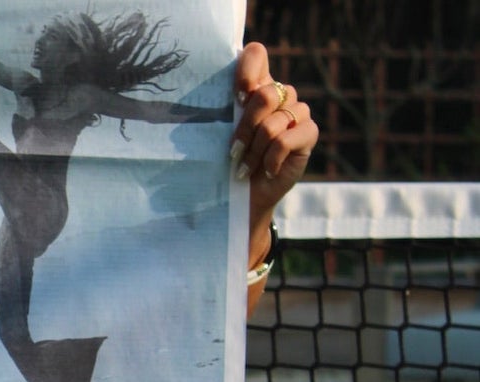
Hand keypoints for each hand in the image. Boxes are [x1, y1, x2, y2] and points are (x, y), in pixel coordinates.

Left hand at [230, 42, 315, 241]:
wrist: (245, 197)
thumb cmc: (229, 163)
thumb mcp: (221, 135)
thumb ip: (223, 112)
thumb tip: (203, 100)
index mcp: (257, 86)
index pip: (256, 54)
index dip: (247, 70)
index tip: (238, 96)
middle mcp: (280, 94)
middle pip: (265, 95)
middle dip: (245, 128)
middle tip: (233, 151)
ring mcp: (298, 112)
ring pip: (272, 123)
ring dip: (253, 151)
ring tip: (245, 167)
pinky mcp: (309, 132)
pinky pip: (284, 140)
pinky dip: (269, 160)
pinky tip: (266, 170)